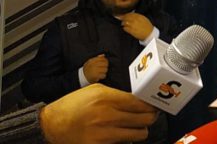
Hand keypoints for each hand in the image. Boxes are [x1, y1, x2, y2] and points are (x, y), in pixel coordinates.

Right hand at [39, 83, 157, 143]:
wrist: (51, 125)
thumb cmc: (74, 106)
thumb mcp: (95, 91)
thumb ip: (118, 95)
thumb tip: (139, 100)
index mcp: (106, 98)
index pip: (141, 103)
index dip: (151, 105)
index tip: (152, 106)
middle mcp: (107, 116)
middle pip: (145, 119)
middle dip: (150, 117)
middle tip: (148, 116)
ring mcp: (104, 134)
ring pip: (139, 134)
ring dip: (140, 130)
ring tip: (134, 126)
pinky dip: (126, 140)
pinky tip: (120, 134)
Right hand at [82, 54, 107, 83]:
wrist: (82, 77)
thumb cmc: (87, 68)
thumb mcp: (90, 62)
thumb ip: (97, 58)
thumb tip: (103, 55)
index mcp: (92, 60)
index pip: (102, 58)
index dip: (105, 60)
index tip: (104, 63)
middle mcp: (93, 65)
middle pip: (105, 64)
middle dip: (105, 66)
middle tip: (103, 68)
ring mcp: (95, 70)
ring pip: (105, 69)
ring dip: (104, 71)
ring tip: (101, 72)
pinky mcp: (96, 76)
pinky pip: (104, 75)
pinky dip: (103, 76)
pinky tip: (100, 76)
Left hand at [119, 13, 153, 40]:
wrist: (149, 34)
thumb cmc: (147, 26)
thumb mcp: (144, 18)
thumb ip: (138, 16)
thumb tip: (131, 14)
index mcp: (139, 16)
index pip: (130, 14)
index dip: (126, 14)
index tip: (124, 15)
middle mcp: (135, 20)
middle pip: (126, 17)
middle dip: (123, 18)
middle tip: (122, 19)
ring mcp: (132, 25)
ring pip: (124, 22)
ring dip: (123, 23)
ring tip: (124, 24)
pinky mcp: (131, 31)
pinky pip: (125, 28)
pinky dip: (124, 28)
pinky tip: (126, 28)